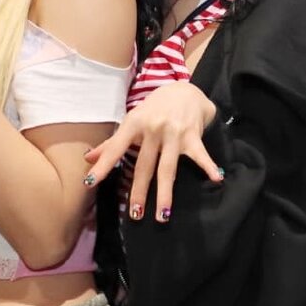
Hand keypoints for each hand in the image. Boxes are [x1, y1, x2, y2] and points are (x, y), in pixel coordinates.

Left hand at [82, 82, 221, 221]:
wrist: (185, 90)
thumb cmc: (155, 107)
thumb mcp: (133, 120)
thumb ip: (113, 142)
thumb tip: (89, 159)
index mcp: (134, 123)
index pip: (115, 147)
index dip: (103, 165)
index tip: (91, 183)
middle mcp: (153, 128)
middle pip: (144, 165)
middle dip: (139, 191)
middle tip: (135, 214)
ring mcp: (174, 133)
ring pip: (168, 168)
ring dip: (165, 193)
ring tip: (163, 214)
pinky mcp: (193, 136)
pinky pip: (200, 154)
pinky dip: (208, 166)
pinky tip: (216, 179)